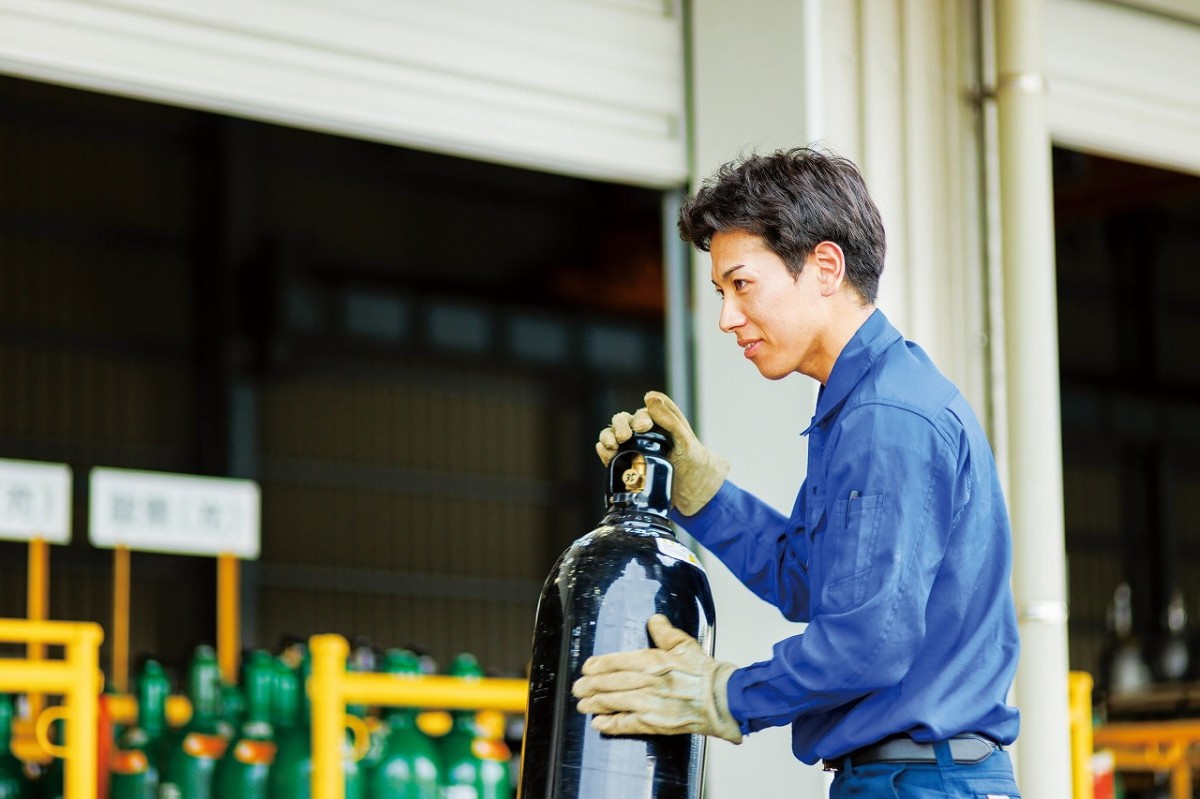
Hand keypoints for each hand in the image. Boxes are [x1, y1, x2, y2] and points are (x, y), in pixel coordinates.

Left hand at [571, 614, 741, 743]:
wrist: (721, 698)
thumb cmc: (703, 671)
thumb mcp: (684, 644)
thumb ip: (664, 632)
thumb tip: (654, 620)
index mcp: (653, 661)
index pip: (616, 661)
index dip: (598, 665)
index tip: (587, 667)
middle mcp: (648, 682)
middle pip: (610, 683)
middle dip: (590, 685)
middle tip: (577, 688)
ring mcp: (650, 704)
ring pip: (615, 702)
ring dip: (595, 704)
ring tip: (582, 704)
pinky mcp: (656, 723)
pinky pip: (627, 724)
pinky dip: (611, 724)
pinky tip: (598, 723)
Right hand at [595, 391, 728, 514]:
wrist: (692, 487)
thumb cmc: (692, 458)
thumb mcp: (685, 438)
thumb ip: (669, 418)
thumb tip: (649, 396)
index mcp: (656, 421)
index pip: (641, 414)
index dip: (639, 418)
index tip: (643, 427)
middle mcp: (640, 432)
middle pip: (622, 421)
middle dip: (620, 426)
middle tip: (624, 437)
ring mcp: (630, 447)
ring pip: (611, 435)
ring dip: (607, 437)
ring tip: (611, 445)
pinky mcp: (623, 464)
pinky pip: (609, 455)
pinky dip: (603, 452)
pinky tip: (607, 453)